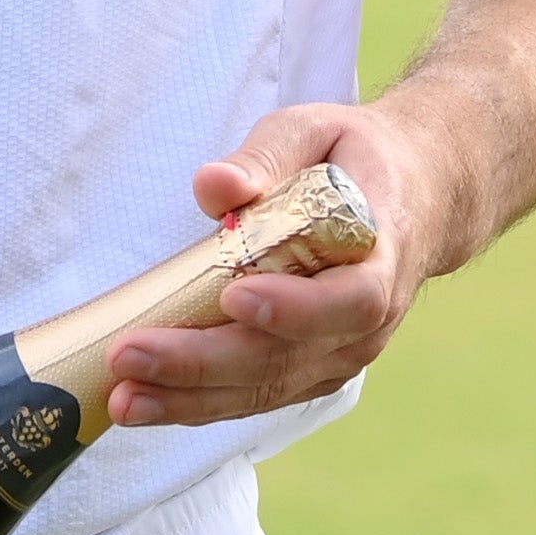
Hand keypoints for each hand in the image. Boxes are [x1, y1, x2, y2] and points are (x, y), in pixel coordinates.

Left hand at [105, 98, 453, 429]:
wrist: (411, 196)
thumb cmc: (351, 159)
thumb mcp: (313, 131)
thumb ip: (265, 157)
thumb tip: (212, 186)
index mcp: (382, 250)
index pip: (350, 297)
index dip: (295, 307)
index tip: (235, 296)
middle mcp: (370, 317)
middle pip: (289, 356)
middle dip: (205, 361)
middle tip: (133, 354)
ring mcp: (342, 352)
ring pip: (268, 388)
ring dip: (191, 397)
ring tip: (124, 396)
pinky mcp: (314, 370)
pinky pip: (257, 395)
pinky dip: (200, 403)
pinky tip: (146, 401)